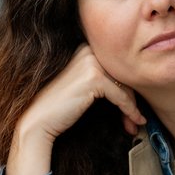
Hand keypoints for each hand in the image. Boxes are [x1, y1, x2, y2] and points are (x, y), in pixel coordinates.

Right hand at [5, 45, 145, 174]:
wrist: (39, 120)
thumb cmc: (60, 108)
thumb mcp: (84, 87)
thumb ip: (104, 80)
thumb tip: (134, 89)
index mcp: (86, 49)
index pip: (116, 68)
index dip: (127, 89)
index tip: (132, 109)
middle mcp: (88, 51)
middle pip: (123, 76)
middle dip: (132, 100)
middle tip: (136, 120)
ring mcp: (91, 63)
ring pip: (125, 86)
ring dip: (132, 108)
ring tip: (135, 124)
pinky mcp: (94, 78)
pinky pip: (121, 96)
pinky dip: (130, 110)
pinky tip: (134, 121)